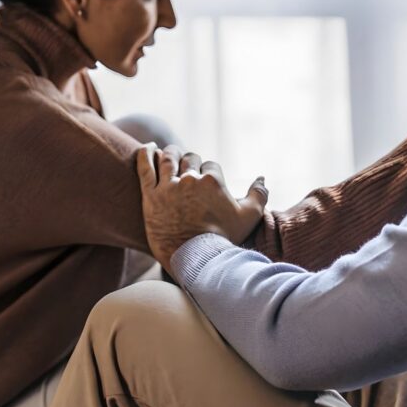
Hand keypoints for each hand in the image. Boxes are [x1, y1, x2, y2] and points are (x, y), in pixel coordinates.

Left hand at [136, 144, 268, 274]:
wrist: (196, 259)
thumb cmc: (224, 239)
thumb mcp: (249, 217)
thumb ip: (259, 194)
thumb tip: (262, 178)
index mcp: (213, 180)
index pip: (210, 166)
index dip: (210, 173)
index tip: (208, 182)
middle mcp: (190, 179)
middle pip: (189, 160)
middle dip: (191, 162)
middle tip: (189, 170)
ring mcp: (168, 186)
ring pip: (168, 159)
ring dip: (170, 154)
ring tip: (170, 155)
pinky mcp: (150, 196)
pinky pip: (144, 168)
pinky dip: (145, 154)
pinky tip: (148, 148)